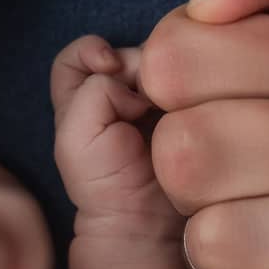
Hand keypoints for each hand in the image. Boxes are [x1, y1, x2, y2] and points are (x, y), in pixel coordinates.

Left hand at [51, 35, 180, 240]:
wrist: (149, 218)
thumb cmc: (105, 183)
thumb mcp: (77, 137)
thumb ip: (94, 92)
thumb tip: (138, 83)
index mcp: (80, 98)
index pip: (81, 53)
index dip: (92, 49)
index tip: (109, 67)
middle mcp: (118, 95)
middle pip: (131, 52)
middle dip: (139, 66)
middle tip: (146, 97)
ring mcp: (154, 105)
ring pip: (164, 66)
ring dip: (169, 79)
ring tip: (170, 107)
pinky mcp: (186, 113)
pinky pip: (191, 85)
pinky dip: (191, 90)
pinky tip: (188, 111)